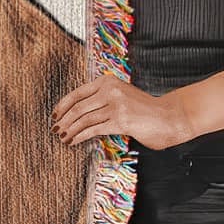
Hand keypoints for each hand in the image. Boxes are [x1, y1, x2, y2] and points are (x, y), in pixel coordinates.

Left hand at [52, 74, 192, 149]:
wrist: (169, 116)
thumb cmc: (144, 109)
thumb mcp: (121, 96)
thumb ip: (102, 99)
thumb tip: (77, 113)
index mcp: (108, 82)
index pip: (77, 93)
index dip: (62, 106)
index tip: (54, 115)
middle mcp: (111, 90)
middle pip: (77, 107)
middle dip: (63, 120)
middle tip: (56, 130)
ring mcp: (116, 105)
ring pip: (83, 119)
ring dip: (69, 130)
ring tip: (63, 137)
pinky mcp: (120, 120)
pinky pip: (93, 129)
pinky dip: (79, 136)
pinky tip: (73, 141)